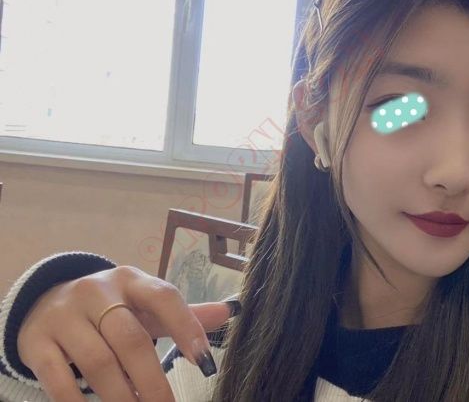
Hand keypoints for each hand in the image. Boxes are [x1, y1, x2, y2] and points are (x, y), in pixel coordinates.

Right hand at [17, 265, 232, 401]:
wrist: (46, 302)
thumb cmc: (109, 307)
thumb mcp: (144, 303)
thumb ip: (183, 313)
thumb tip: (230, 312)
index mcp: (130, 280)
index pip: (163, 297)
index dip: (187, 327)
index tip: (205, 363)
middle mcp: (96, 292)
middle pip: (131, 339)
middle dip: (153, 381)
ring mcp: (64, 316)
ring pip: (97, 362)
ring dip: (121, 395)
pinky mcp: (37, 342)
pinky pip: (58, 378)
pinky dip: (78, 401)